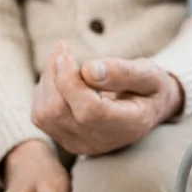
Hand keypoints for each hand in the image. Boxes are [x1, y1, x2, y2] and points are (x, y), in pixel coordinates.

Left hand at [31, 42, 182, 154]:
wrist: (148, 108)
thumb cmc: (150, 87)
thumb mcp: (149, 74)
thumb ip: (124, 72)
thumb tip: (89, 70)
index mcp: (129, 125)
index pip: (89, 111)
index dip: (71, 82)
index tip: (68, 54)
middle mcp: (103, 141)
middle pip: (60, 112)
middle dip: (54, 74)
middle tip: (62, 47)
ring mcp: (83, 144)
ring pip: (45, 114)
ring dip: (47, 80)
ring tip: (61, 57)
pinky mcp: (67, 140)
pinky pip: (41, 117)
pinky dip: (44, 91)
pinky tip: (60, 76)